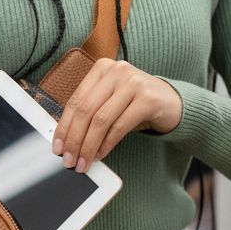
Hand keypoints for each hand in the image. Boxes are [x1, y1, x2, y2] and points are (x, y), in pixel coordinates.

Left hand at [52, 59, 182, 171]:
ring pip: (101, 119)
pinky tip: (100, 154)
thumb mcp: (111, 101)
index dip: (64, 126)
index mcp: (102, 68)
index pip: (75, 100)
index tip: (57, 146)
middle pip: (85, 110)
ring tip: (83, 162)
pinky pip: (119, 126)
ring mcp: (133, 83)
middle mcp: (117, 71)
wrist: (173, 103)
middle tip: (68, 159)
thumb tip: (66, 139)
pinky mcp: (147, 99)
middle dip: (74, 139)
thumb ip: (91, 112)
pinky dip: (107, 144)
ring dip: (88, 145)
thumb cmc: (136, 103)